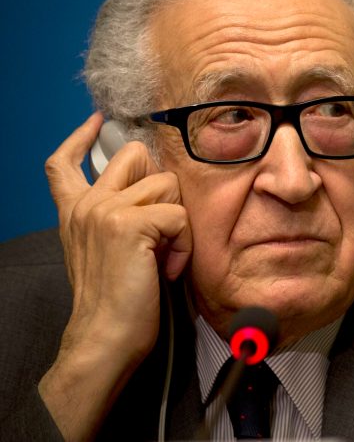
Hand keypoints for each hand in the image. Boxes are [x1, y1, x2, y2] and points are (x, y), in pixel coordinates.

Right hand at [39, 112, 191, 440]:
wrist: (105, 338)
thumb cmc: (115, 301)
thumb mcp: (103, 251)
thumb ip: (115, 217)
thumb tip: (152, 191)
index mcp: (75, 211)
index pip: (64, 163)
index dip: (81, 138)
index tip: (97, 122)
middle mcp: (85, 204)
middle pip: (135, 156)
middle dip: (160, 184)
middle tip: (160, 226)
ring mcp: (105, 211)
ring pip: (167, 185)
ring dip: (177, 222)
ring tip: (163, 256)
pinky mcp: (129, 224)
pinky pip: (179, 215)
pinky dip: (183, 244)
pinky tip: (168, 268)